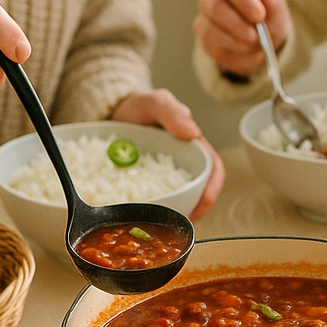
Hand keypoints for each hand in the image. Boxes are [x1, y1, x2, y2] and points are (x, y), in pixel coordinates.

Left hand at [110, 89, 224, 220]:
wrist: (112, 111)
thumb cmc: (139, 105)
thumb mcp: (155, 102)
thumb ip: (172, 112)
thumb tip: (193, 133)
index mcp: (193, 147)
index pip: (213, 171)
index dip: (213, 189)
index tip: (204, 203)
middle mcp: (183, 164)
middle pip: (198, 192)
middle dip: (194, 210)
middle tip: (180, 223)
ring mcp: (164, 176)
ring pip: (177, 199)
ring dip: (173, 214)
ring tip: (163, 224)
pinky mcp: (146, 183)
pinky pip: (153, 199)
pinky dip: (150, 209)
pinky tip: (141, 215)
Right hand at [192, 0, 290, 76]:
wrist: (263, 45)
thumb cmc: (268, 20)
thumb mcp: (275, 9)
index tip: (259, 15)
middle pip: (216, 8)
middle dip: (238, 25)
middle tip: (256, 36)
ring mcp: (205, 20)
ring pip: (212, 31)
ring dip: (237, 41)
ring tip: (254, 43)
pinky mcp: (205, 41)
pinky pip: (213, 47)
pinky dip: (233, 50)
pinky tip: (245, 49)